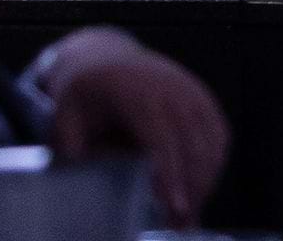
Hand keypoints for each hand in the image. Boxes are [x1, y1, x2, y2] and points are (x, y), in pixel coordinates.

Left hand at [35, 29, 228, 221]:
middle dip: (192, 188)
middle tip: (181, 225)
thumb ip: (75, 154)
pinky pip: (218, 134)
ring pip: (211, 141)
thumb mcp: (64, 121)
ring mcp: (192, 90)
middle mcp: (172, 88)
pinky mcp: (203, 97)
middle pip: (193, 143)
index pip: (161, 137)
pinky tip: (199, 188)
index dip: (170, 174)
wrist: (103, 57)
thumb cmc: (82, 94)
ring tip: (189, 216)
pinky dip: (213, 164)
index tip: (173, 206)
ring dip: (205, 180)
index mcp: (135, 92)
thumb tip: (88, 189)